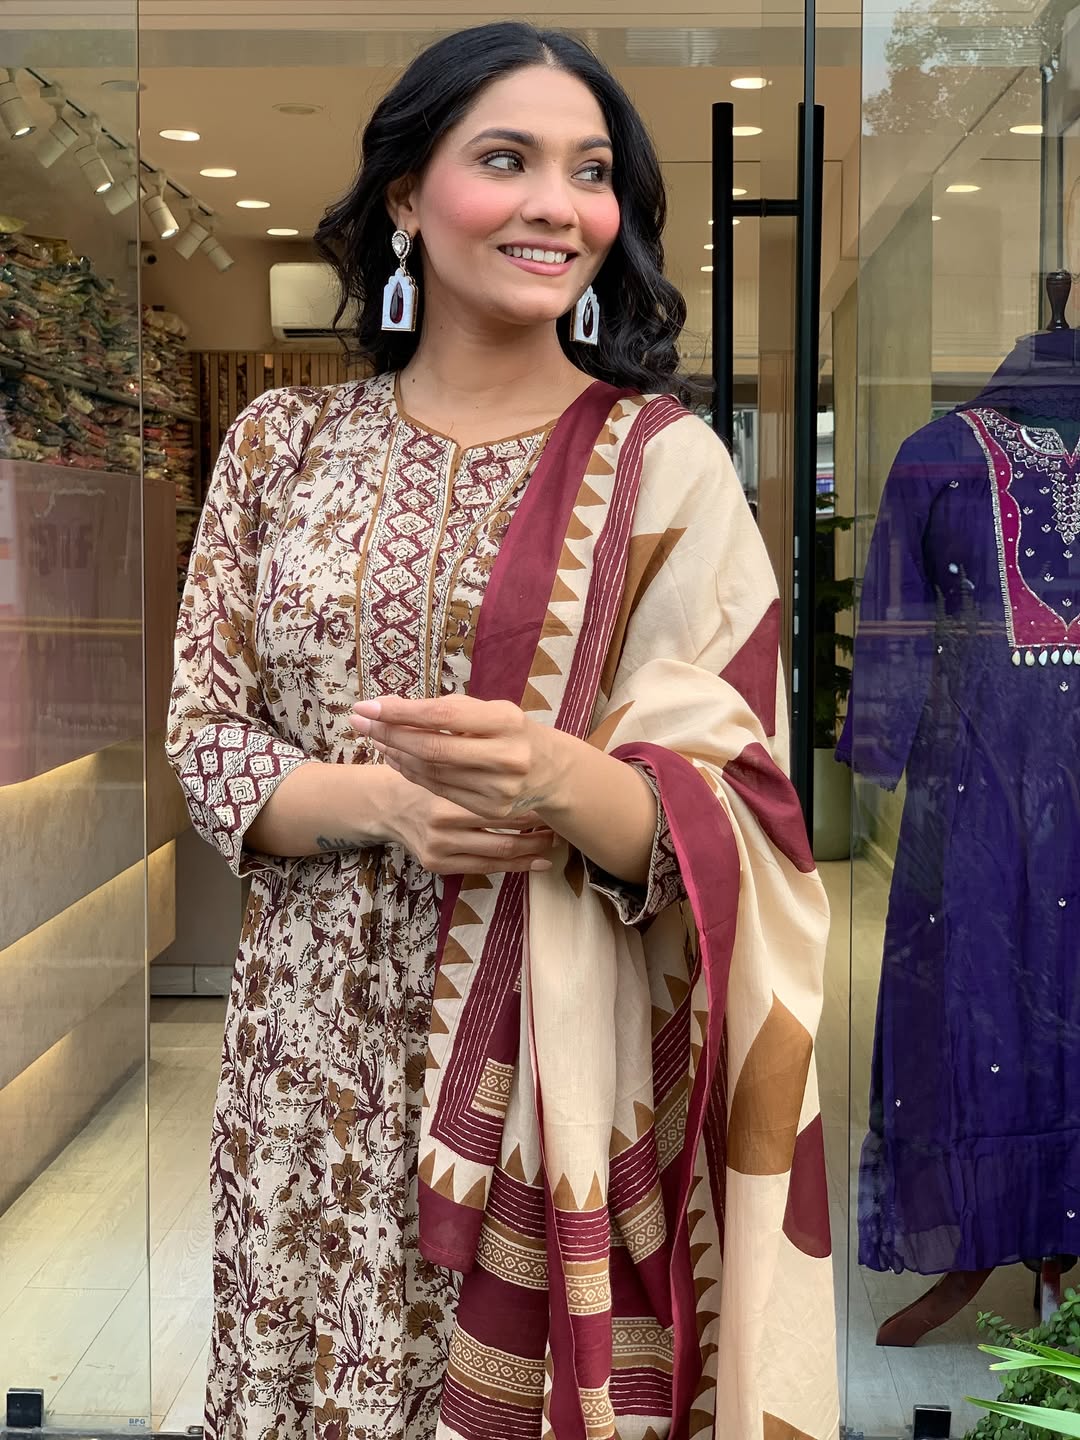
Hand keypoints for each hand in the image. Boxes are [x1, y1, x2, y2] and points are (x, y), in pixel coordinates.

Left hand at [349, 694, 561, 820]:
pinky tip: (393, 758)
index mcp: (507, 721)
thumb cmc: (510, 731)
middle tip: (359, 720)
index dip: (402, 711)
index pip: (443, 716)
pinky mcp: (490, 810)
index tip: (369, 705)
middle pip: (433, 748)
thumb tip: (390, 707)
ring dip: (395, 753)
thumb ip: (447, 710)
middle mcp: (506, 757)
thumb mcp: (489, 711)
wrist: (550, 771)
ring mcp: (499, 788)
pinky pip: (439, 789)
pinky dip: (411, 773)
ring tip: (373, 736)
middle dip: (389, 733)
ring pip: (432, 772)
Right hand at [378, 767, 555, 876]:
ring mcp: (440, 848)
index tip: (553, 796)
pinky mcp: (438, 865)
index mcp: (446, 794)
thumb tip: (524, 754)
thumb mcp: (444, 758)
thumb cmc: (425, 774)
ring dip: (533, 849)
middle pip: (504, 829)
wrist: (385, 803)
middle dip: (538, 827)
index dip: (531, 801)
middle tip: (561, 820)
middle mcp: (443, 825)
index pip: (500, 801)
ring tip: (555, 841)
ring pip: (499, 853)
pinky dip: (516, 866)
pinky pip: (485, 869)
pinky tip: (538, 862)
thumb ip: (474, 757)